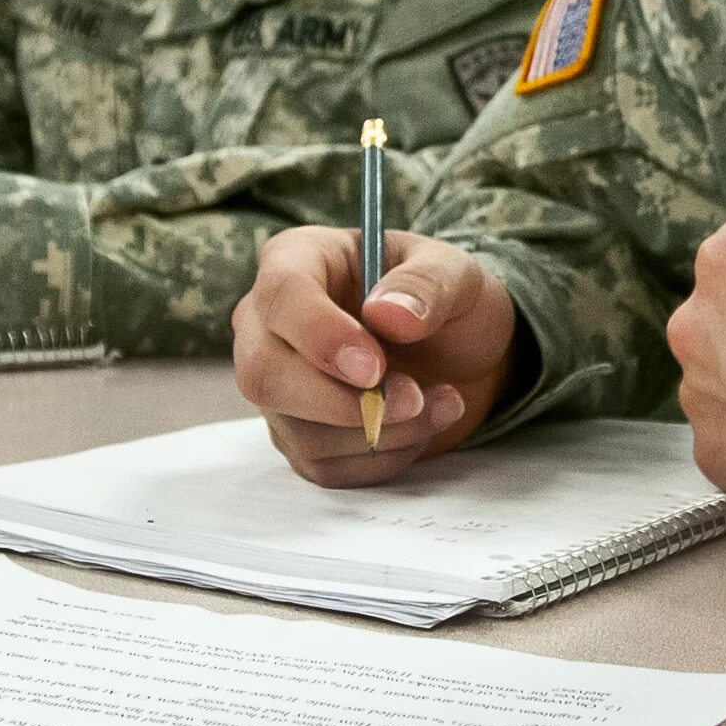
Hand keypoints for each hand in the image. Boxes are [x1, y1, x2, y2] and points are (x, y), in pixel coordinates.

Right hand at [230, 226, 520, 486]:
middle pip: (265, 375)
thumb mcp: (457, 275)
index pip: (282, 296)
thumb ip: (428, 285)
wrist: (459, 355)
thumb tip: (387, 314)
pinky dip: (382, 457)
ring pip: (298, 430)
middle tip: (414, 399)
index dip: (321, 336)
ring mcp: (278, 384)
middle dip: (345, 402)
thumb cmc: (445, 300)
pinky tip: (419, 426)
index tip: (374, 369)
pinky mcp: (296, 435)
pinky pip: (324, 466)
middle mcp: (268, 322)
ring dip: (381, 431)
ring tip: (440, 402)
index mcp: (298, 259)